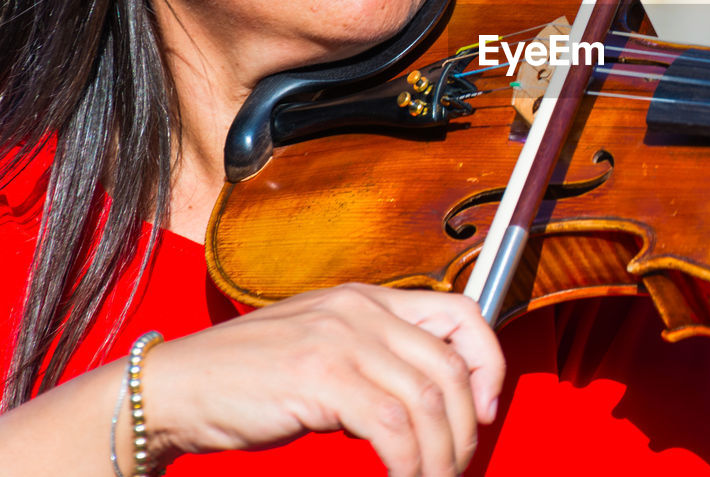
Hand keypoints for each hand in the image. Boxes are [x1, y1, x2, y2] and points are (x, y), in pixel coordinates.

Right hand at [141, 284, 503, 476]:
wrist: (173, 389)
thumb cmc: (247, 379)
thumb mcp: (324, 348)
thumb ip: (375, 358)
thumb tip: (430, 401)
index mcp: (367, 299)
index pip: (460, 312)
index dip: (487, 361)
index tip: (485, 409)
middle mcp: (361, 309)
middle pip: (451, 365)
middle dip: (467, 425)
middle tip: (459, 464)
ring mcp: (341, 339)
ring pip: (428, 400)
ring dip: (441, 453)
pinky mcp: (321, 376)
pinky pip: (393, 425)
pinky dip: (409, 461)